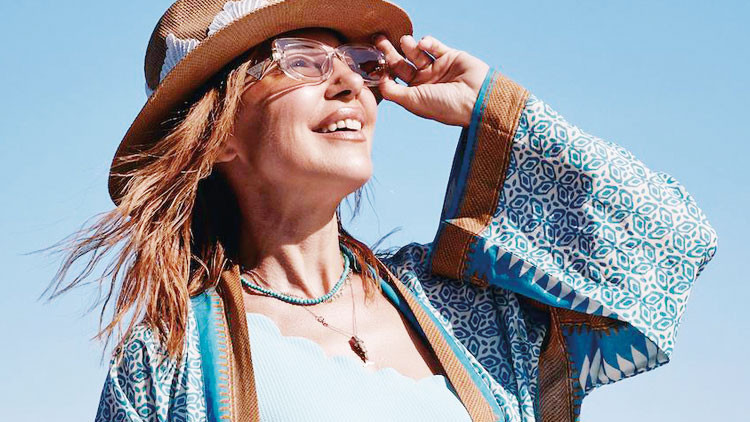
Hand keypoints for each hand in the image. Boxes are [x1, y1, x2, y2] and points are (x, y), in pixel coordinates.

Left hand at [373, 34, 489, 126]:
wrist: (477, 99)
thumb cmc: (444, 106)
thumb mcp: (413, 101)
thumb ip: (392, 92)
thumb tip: (378, 82)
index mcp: (415, 95)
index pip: (394, 79)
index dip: (383, 70)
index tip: (373, 61)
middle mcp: (424, 82)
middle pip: (402, 64)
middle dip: (390, 52)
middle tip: (379, 40)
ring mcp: (437, 69)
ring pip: (417, 53)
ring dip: (409, 46)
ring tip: (405, 41)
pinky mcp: (450, 57)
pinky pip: (434, 46)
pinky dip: (428, 42)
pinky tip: (424, 43)